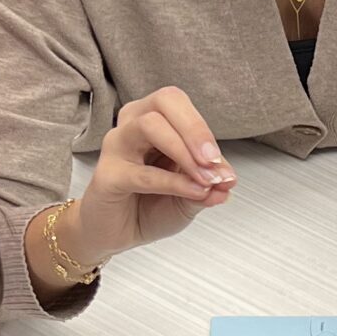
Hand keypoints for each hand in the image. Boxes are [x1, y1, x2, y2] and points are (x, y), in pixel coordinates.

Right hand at [66, 87, 236, 266]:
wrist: (117, 234)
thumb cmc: (150, 206)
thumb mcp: (191, 196)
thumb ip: (209, 185)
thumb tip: (229, 180)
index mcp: (154, 119)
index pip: (179, 104)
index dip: (203, 131)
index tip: (223, 167)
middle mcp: (133, 125)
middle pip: (164, 101)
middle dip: (195, 131)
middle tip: (214, 163)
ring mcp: (116, 146)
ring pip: (149, 126)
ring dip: (184, 152)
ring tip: (205, 180)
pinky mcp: (106, 174)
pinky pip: (142, 173)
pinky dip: (173, 183)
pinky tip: (192, 193)